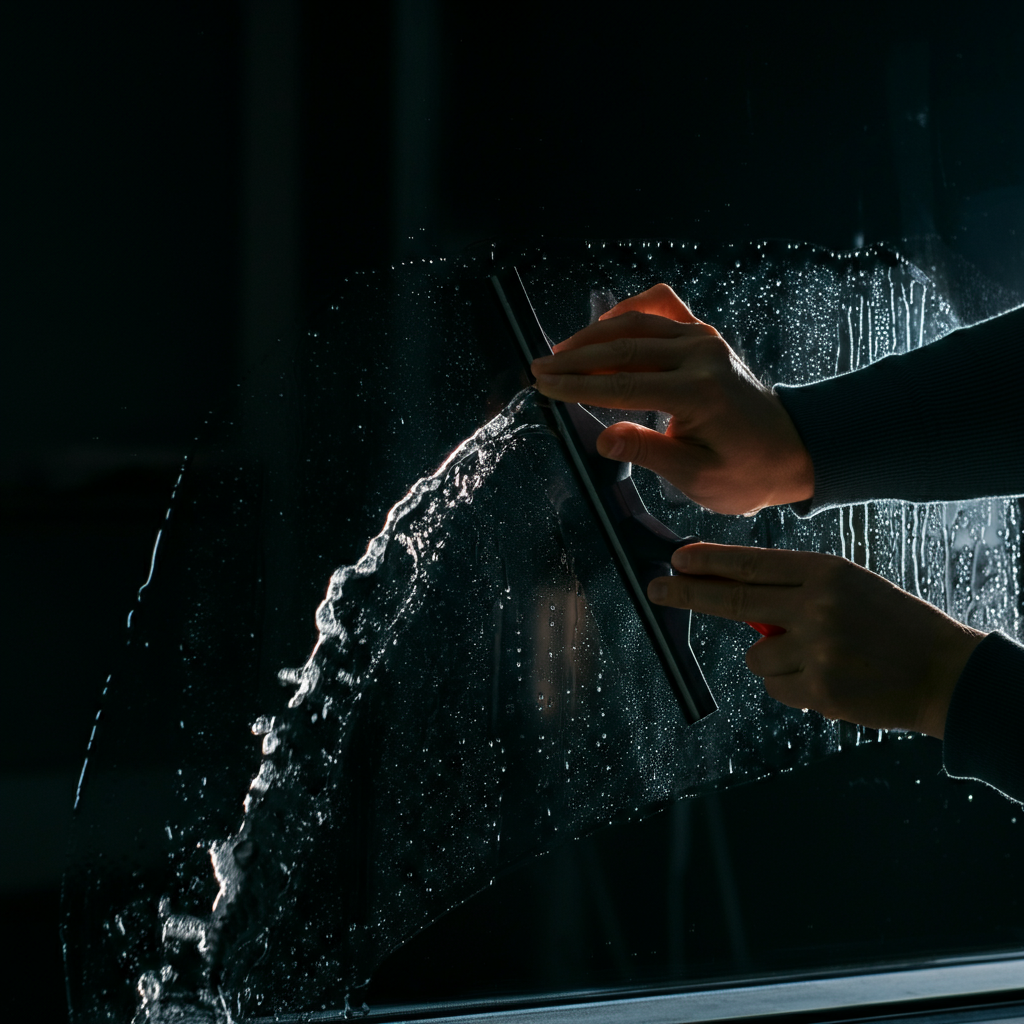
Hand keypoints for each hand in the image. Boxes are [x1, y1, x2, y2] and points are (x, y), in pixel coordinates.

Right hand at [531, 283, 813, 514]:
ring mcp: (705, 340)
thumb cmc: (745, 472)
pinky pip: (662, 307)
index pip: (622, 385)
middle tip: (538, 367)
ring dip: (593, 336)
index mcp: (699, 393)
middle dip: (575, 358)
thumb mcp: (695, 476)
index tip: (543, 386)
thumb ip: (649, 452)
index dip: (576, 386)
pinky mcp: (706, 335)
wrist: (790, 451)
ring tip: (559, 353)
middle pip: (623, 349)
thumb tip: (603, 438)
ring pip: (636, 325)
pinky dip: (631, 310)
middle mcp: (702, 356)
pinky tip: (606, 325)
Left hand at [648, 542, 986, 738]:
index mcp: (824, 572)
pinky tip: (829, 679)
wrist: (945, 671)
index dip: (709, 562)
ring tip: (821, 658)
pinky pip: (776, 687)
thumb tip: (739, 607)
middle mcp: (816, 606)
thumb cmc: (891, 624)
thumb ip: (794, 591)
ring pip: (756, 656)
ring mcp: (817, 649)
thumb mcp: (848, 587)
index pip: (752, 564)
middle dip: (688, 594)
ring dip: (773, 659)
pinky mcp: (819, 689)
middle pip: (734, 601)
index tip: (678, 559)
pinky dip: (792, 686)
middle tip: (656, 588)